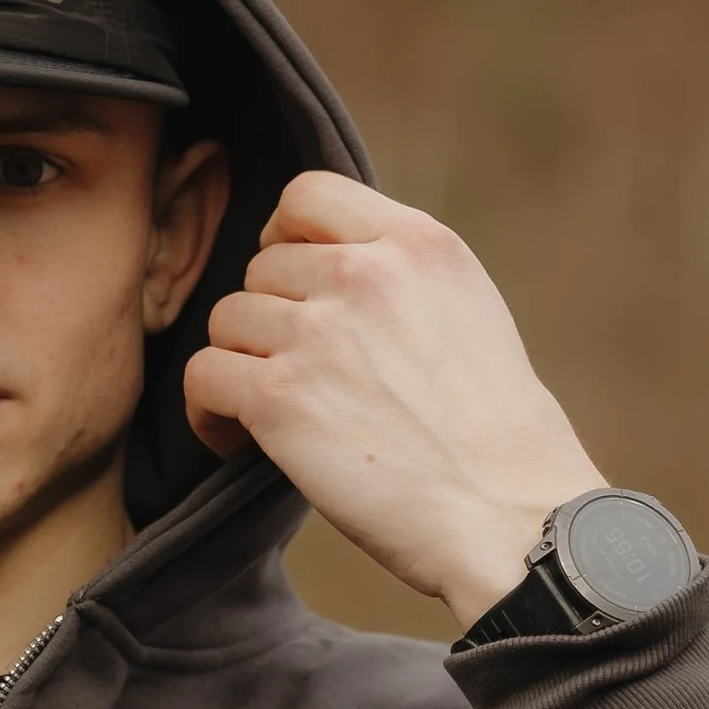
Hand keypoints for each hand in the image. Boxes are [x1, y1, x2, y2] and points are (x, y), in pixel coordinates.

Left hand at [183, 173, 603, 627]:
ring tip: (273, 414)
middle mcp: (364, 274)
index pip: (307, 195)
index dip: (285, 240)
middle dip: (270, 321)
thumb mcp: (468, 313)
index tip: (296, 288)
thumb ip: (400, 278)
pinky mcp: (279, 397)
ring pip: (227, 320)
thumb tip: (330, 273)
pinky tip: (238, 442)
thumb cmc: (496, 437)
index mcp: (418, 243)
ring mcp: (317, 333)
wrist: (506, 513)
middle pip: (262, 268)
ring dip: (241, 365)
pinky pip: (202, 377)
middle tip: (297, 377)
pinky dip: (209, 412)